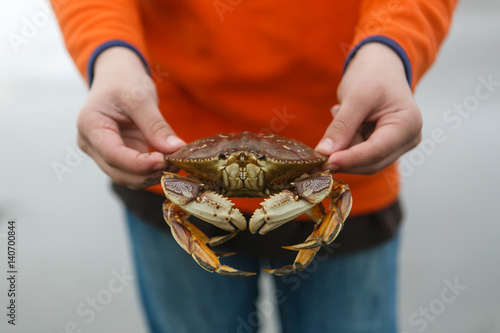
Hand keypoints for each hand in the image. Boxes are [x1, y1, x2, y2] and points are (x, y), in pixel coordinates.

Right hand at [77, 47, 185, 188]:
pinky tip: (168, 161)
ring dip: (152, 175)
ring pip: (127, 177)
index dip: (140, 164)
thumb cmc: (123, 80)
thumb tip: (175, 149)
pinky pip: (134, 172)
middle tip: (176, 163)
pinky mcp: (118, 156)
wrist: (117, 76)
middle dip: (149, 173)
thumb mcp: (140, 97)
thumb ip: (156, 125)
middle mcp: (91, 144)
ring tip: (175, 162)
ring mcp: (103, 153)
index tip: (164, 161)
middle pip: (119, 172)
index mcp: (90, 125)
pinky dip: (151, 171)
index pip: (113, 155)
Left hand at [315, 42, 422, 173]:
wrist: (380, 66)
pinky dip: (346, 142)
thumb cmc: (373, 75)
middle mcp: (407, 139)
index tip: (326, 162)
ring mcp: (397, 145)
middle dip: (344, 159)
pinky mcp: (384, 146)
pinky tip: (345, 118)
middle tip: (317, 154)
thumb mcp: (355, 96)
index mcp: (407, 125)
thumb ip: (342, 126)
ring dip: (344, 147)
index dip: (351, 159)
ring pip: (363, 161)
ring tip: (339, 114)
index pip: (377, 151)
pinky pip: (360, 153)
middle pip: (371, 162)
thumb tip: (325, 153)